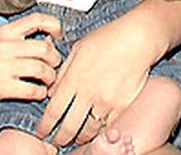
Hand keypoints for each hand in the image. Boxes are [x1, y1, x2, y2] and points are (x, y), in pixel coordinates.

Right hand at [0, 13, 62, 106]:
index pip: (38, 19)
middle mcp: (5, 46)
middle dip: (55, 60)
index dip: (55, 26)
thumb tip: (51, 42)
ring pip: (41, 69)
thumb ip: (22, 39)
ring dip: (50, 78)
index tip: (58, 37)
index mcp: (6, 31)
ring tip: (47, 81)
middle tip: (53, 67)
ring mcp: (2, 67)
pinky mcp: (0, 87)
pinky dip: (40, 92)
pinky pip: (32, 90)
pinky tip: (38, 92)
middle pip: (45, 49)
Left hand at [35, 19, 150, 146]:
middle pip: (69, 126)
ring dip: (79, 138)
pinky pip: (107, 125)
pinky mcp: (122, 105)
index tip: (41, 132)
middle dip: (59, 138)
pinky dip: (99, 131)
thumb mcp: (79, 48)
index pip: (53, 111)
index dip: (45, 126)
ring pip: (88, 130)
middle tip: (56, 142)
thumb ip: (63, 72)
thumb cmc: (108, 37)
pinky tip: (94, 130)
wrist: (139, 38)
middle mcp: (88, 93)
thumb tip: (51, 93)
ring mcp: (106, 101)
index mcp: (74, 78)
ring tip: (75, 138)